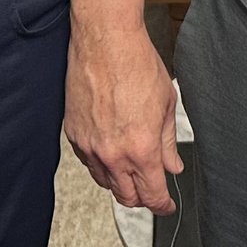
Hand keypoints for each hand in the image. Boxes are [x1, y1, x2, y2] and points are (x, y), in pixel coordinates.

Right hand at [65, 18, 184, 213]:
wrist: (105, 41)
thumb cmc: (136, 64)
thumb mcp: (166, 104)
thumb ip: (168, 142)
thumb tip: (172, 165)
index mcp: (141, 148)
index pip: (151, 195)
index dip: (162, 205)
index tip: (166, 205)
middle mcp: (112, 153)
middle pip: (126, 197)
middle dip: (142, 198)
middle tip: (151, 191)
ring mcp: (89, 146)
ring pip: (104, 183)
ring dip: (120, 183)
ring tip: (131, 172)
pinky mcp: (73, 134)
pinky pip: (87, 162)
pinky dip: (101, 165)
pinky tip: (111, 153)